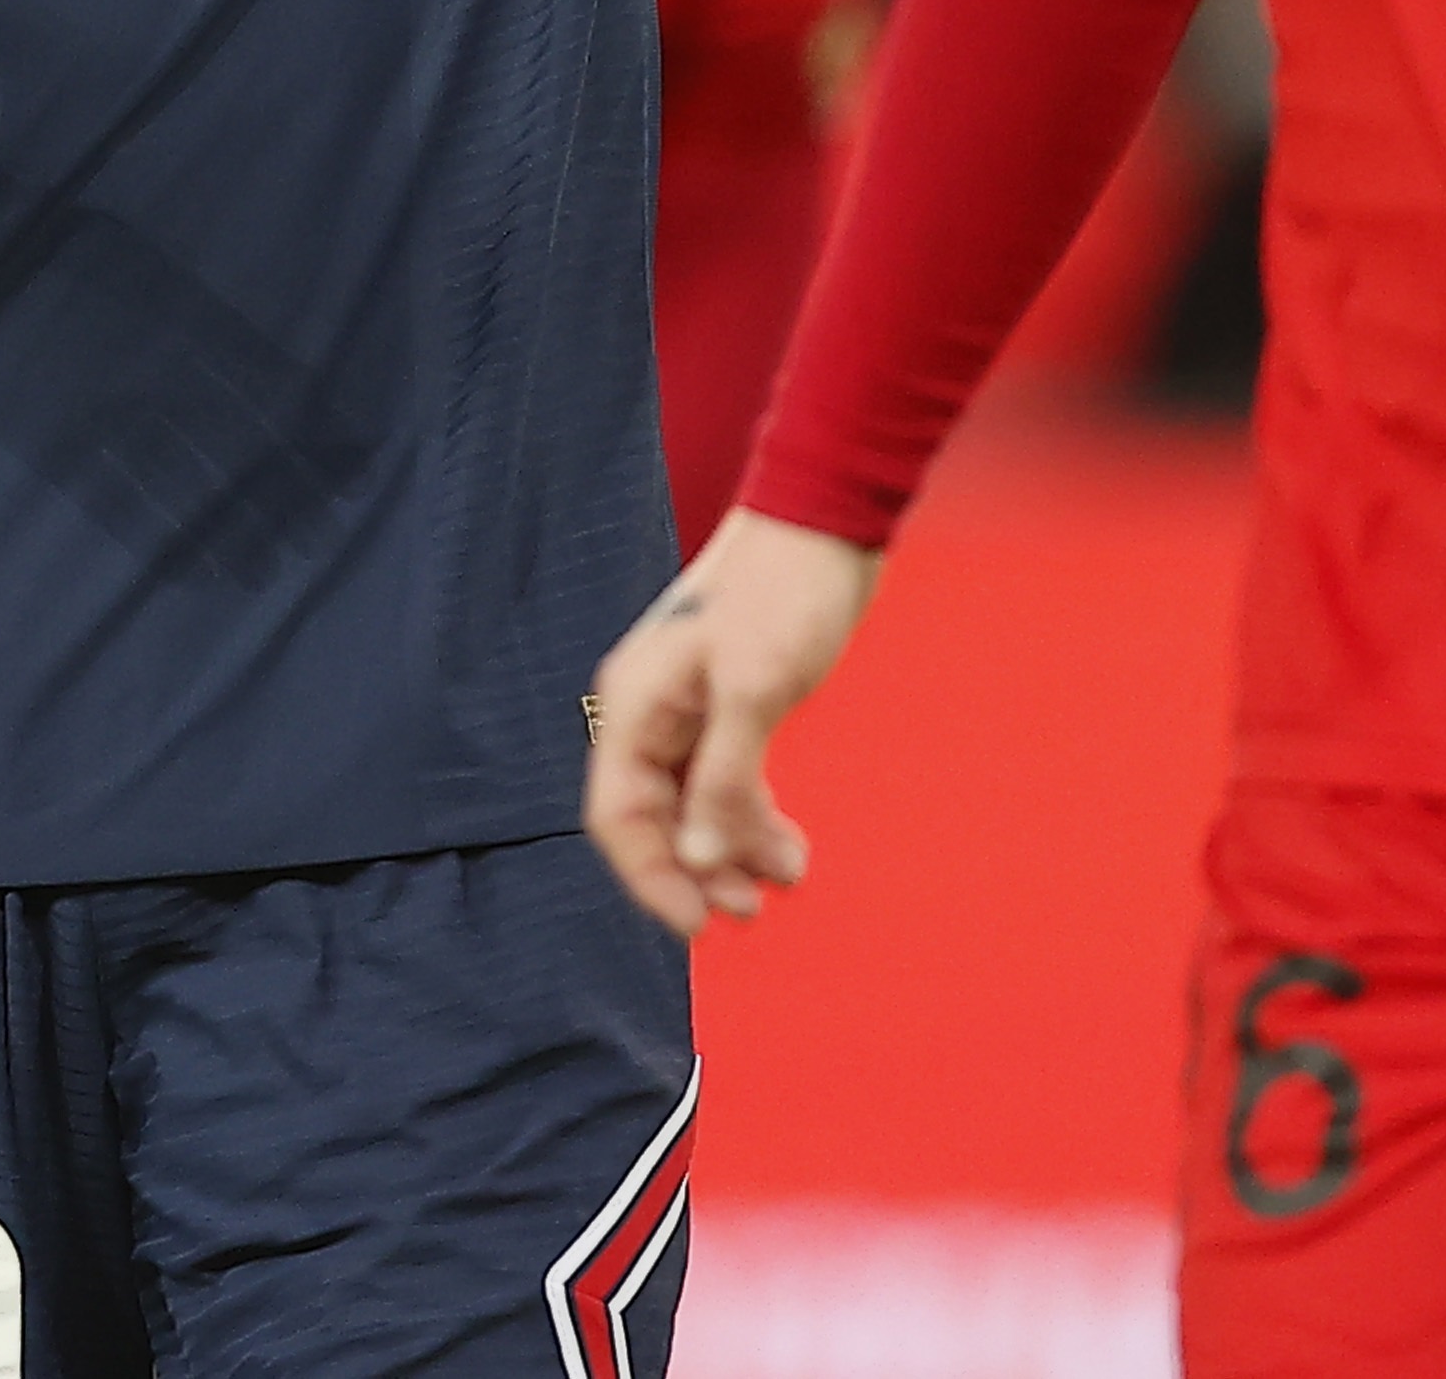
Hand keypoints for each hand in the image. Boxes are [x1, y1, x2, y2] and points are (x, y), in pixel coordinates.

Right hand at [584, 508, 880, 936]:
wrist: (827, 520)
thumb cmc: (785, 593)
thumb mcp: (755, 689)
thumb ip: (722, 779)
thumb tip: (696, 859)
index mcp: (636, 702)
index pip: (618, 814)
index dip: (651, 876)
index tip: (698, 925)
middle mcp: (652, 710)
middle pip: (655, 816)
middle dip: (698, 868)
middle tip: (749, 909)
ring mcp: (690, 708)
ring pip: (694, 803)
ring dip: (732, 847)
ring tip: (785, 877)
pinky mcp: (730, 704)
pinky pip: (724, 779)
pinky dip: (751, 815)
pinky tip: (787, 845)